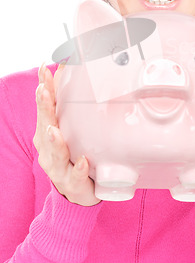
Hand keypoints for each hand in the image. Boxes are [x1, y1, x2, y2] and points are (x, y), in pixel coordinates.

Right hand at [34, 63, 99, 205]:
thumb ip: (67, 106)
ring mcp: (59, 168)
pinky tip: (82, 161)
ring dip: (55, 140)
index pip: (44, 107)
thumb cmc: (72, 155)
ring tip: (53, 129)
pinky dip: (78, 169)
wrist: (77, 192)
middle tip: (43, 91)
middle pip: (45, 126)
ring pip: (55, 153)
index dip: (43, 88)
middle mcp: (48, 149)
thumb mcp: (69, 129)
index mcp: (48, 133)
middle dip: (44, 108)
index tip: (44, 70)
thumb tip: (68, 71)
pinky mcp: (73, 184)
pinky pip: (76, 176)